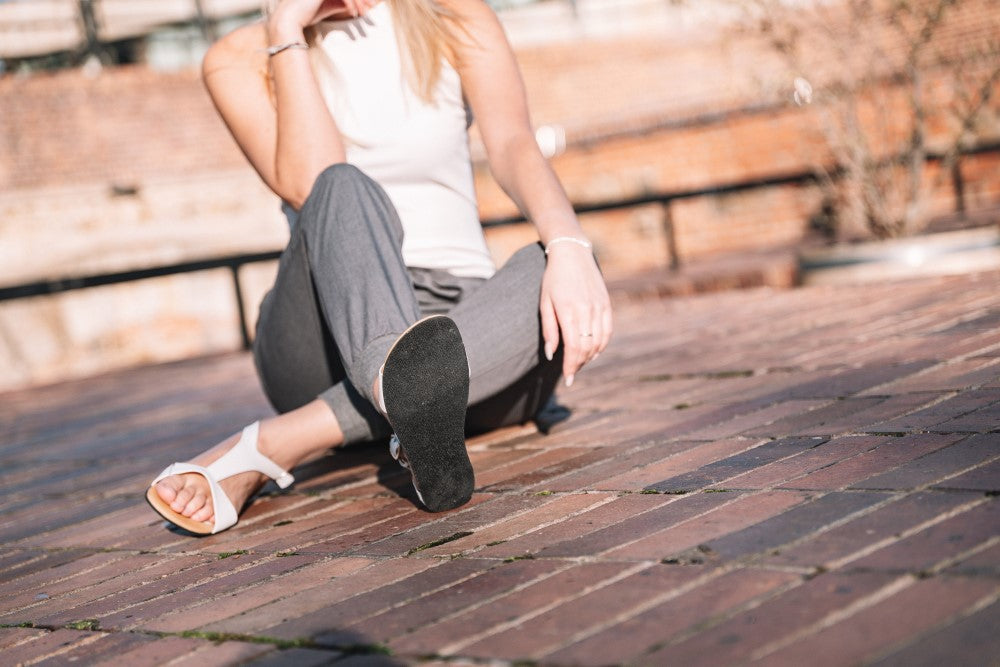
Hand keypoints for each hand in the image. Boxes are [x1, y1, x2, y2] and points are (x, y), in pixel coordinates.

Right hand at [268, 0, 376, 34]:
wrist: (289, 20)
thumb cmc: (306, 15)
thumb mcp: (326, 8)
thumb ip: (338, 4)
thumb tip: (351, 6)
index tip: (367, 6)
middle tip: (370, 7)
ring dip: (358, 1)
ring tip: (363, 13)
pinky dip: (350, 3)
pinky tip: (353, 13)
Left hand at [539, 243, 612, 386]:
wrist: (572, 253)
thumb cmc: (553, 279)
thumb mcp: (545, 302)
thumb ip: (549, 330)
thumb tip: (551, 355)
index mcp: (569, 311)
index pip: (573, 348)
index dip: (571, 366)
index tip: (567, 379)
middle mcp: (587, 310)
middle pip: (587, 348)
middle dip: (579, 365)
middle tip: (571, 373)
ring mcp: (599, 307)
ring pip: (599, 342)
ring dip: (590, 357)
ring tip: (579, 363)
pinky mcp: (607, 304)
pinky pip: (607, 332)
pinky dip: (601, 345)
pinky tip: (592, 351)